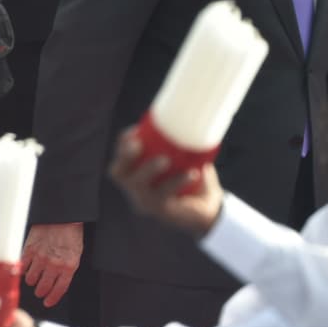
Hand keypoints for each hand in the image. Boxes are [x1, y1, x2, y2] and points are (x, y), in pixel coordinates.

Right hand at [21, 223, 83, 307]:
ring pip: (31, 280)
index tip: (48, 302)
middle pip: (43, 288)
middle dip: (41, 292)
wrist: (63, 216)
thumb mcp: (76, 253)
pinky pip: (23, 268)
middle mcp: (54, 264)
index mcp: (69, 266)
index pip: (59, 289)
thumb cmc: (71, 234)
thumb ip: (68, 268)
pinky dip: (24, 270)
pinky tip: (27, 268)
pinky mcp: (29, 251)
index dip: (53, 298)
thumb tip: (58, 283)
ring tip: (35, 277)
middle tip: (40, 291)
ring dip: (33, 281)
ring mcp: (40, 258)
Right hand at [108, 128, 223, 239]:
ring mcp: (145, 201)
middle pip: (119, 173)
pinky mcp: (161, 211)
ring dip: (148, 170)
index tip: (135, 130)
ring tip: (164, 160)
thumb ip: (184, 140)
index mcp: (135, 172)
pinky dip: (178, 182)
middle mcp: (134, 188)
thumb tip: (195, 115)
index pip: (122, 155)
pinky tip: (192, 173)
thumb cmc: (194, 173)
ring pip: (138, 186)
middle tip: (138, 144)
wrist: (208, 205)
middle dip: (125, 157)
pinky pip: (165, 196)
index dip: (122, 144)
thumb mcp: (187, 155)